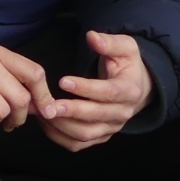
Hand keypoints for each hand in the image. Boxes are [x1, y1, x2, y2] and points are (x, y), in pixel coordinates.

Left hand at [40, 31, 152, 151]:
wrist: (137, 88)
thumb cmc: (127, 65)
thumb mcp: (125, 47)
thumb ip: (109, 42)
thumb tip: (92, 37)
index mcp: (129, 91)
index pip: (109, 93)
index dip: (86, 89)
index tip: (63, 81)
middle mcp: (122, 113)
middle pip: (96, 117)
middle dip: (71, 111)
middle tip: (48, 104)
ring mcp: (111, 128)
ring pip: (86, 134)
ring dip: (62, 126)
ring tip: (42, 112)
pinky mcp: (100, 136)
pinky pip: (79, 144)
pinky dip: (60, 137)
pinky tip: (44, 123)